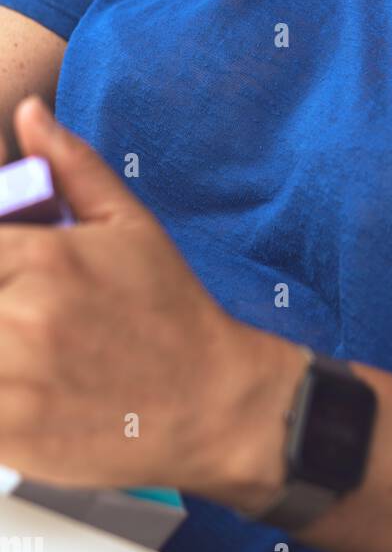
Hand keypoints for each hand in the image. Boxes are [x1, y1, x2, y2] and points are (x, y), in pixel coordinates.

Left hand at [0, 96, 293, 506]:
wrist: (211, 401)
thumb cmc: (169, 311)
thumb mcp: (129, 224)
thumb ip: (70, 166)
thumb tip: (30, 113)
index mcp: (45, 258)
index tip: (5, 264)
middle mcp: (23, 318)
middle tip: (16, 299)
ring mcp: (16, 383)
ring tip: (21, 340)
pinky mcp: (12, 437)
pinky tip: (19, 379)